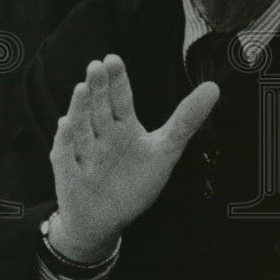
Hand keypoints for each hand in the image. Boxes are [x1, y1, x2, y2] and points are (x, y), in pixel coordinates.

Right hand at [49, 54, 218, 260]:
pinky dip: (64, 141)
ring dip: (80, 109)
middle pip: (99, 108)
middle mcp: (102, 135)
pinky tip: (65, 125)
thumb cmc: (136, 182)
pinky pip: (65, 156)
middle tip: (97, 66)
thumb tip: (214, 87)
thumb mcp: (167, 150)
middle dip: (98, 88)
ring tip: (82, 89)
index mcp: (124, 127)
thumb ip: (187, 120)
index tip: (113, 58)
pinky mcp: (69, 175)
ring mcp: (84, 154)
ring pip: (80, 127)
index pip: (120, 98)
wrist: (109, 220)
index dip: (117, 80)